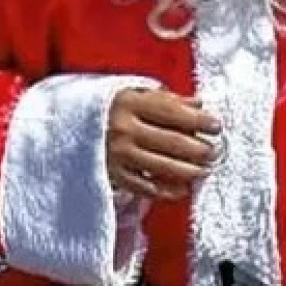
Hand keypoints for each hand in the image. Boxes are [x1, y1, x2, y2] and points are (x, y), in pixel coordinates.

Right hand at [106, 88, 220, 200]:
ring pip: (163, 167)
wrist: (69, 127)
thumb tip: (198, 105)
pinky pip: (147, 187)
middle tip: (213, 152)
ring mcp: (118, 154)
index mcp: (128, 102)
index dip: (198, 120)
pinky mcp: (114, 176)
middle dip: (199, 149)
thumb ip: (166, 99)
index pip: (172, 111)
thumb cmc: (110, 109)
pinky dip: (168, 190)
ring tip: (204, 170)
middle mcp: (123, 129)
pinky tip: (183, 188)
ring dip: (189, 171)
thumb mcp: (134, 95)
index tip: (216, 126)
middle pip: (171, 142)